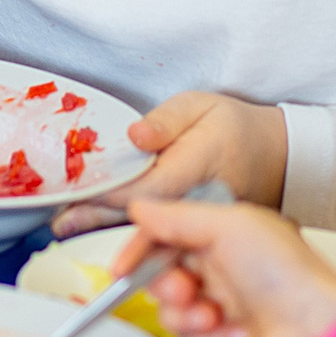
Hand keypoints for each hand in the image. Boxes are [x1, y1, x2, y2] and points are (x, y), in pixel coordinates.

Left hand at [50, 92, 287, 236]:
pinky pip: (162, 230)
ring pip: (150, 227)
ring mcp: (200, 218)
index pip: (151, 186)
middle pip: (145, 215)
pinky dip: (127, 228)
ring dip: (106, 227)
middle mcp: (199, 199)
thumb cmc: (234, 126)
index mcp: (199, 165)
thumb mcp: (201, 106)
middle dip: (99, 218)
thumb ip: (167, 121)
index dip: (113, 192)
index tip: (80, 190)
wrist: (274, 156)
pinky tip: (98, 225)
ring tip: (66, 225)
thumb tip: (135, 135)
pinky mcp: (197, 225)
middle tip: (60, 220)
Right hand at [118, 196, 335, 336]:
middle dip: (164, 285)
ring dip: (186, 315)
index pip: (164, 235)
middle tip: (182, 290)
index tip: (122, 266)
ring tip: (212, 316)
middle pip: (161, 275)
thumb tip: (139, 205)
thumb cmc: (289, 274)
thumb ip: (177, 216)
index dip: (139, 249)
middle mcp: (219, 270)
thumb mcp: (229, 226)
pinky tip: (236, 334)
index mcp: (221, 235)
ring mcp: (221, 307)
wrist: (320, 332)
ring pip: (171, 312)